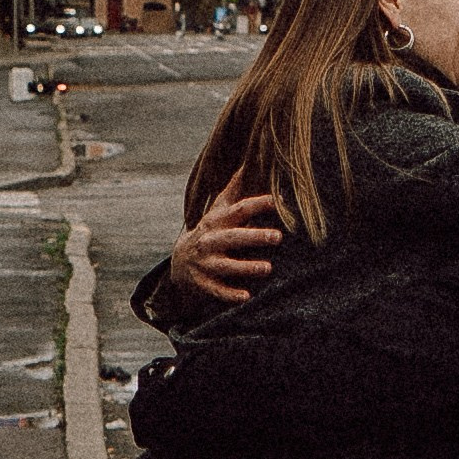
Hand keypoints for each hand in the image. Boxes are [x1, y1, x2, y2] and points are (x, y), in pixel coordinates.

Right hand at [168, 180, 284, 309]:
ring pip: (226, 266)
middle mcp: (211, 240)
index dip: (257, 205)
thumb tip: (250, 161)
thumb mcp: (218, 210)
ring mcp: (206, 263)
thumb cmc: (210, 231)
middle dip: (254, 236)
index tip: (277, 201)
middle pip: (233, 237)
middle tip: (278, 236)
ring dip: (246, 267)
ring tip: (268, 268)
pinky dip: (230, 295)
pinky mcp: (203, 284)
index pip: (238, 210)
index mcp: (217, 221)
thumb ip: (234, 189)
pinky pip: (217, 291)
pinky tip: (246, 297)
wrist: (180, 261)